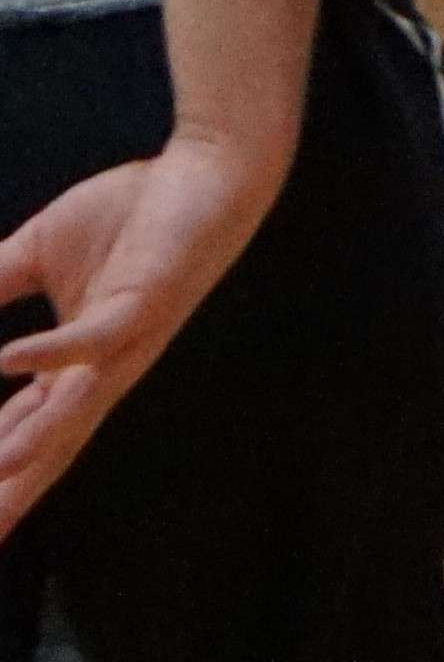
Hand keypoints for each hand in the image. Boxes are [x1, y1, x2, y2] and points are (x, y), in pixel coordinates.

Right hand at [0, 136, 279, 538]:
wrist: (206, 169)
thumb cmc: (131, 213)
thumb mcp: (39, 253)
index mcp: (75, 365)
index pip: (20, 435)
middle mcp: (102, 370)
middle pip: (48, 448)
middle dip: (11, 493)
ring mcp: (126, 340)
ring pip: (75, 409)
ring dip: (30, 444)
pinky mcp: (145, 301)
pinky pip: (97, 335)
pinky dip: (53, 351)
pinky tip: (6, 360)